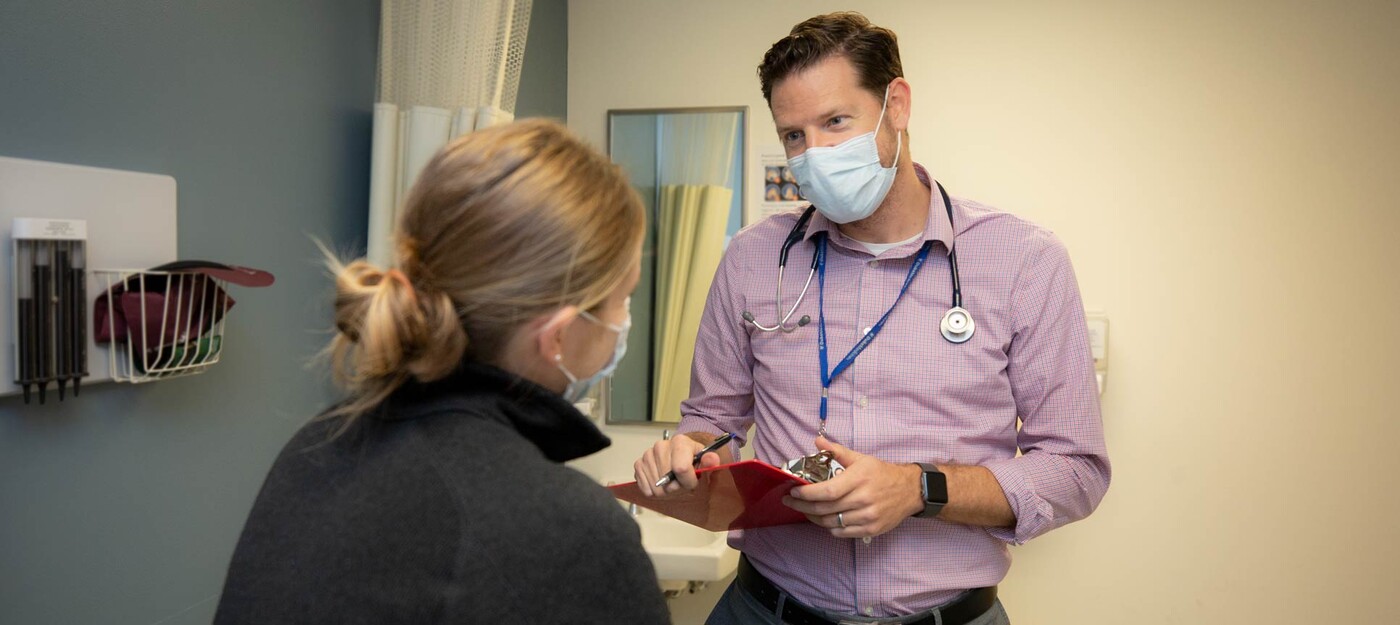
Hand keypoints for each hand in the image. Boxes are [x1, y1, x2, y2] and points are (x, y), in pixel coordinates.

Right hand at [633, 432, 724, 497]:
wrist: (679, 457)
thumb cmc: (692, 460)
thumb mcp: (705, 460)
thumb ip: (710, 461)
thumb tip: (712, 460)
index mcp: (679, 442)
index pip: (681, 468)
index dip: (687, 481)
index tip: (691, 482)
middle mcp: (661, 446)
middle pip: (667, 481)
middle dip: (676, 488)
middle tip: (681, 483)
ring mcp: (648, 455)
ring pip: (656, 487)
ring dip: (665, 491)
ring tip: (672, 482)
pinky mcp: (639, 465)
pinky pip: (645, 487)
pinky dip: (654, 490)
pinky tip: (661, 483)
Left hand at [782, 437, 923, 538]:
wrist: (910, 491)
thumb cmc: (882, 473)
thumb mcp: (861, 458)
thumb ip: (837, 451)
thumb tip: (817, 441)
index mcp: (859, 479)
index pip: (827, 491)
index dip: (806, 493)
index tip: (793, 491)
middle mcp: (863, 500)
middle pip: (825, 508)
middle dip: (802, 505)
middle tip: (790, 501)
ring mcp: (867, 517)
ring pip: (831, 522)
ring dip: (813, 517)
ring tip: (804, 509)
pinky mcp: (871, 529)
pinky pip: (842, 532)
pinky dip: (829, 527)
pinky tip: (825, 518)